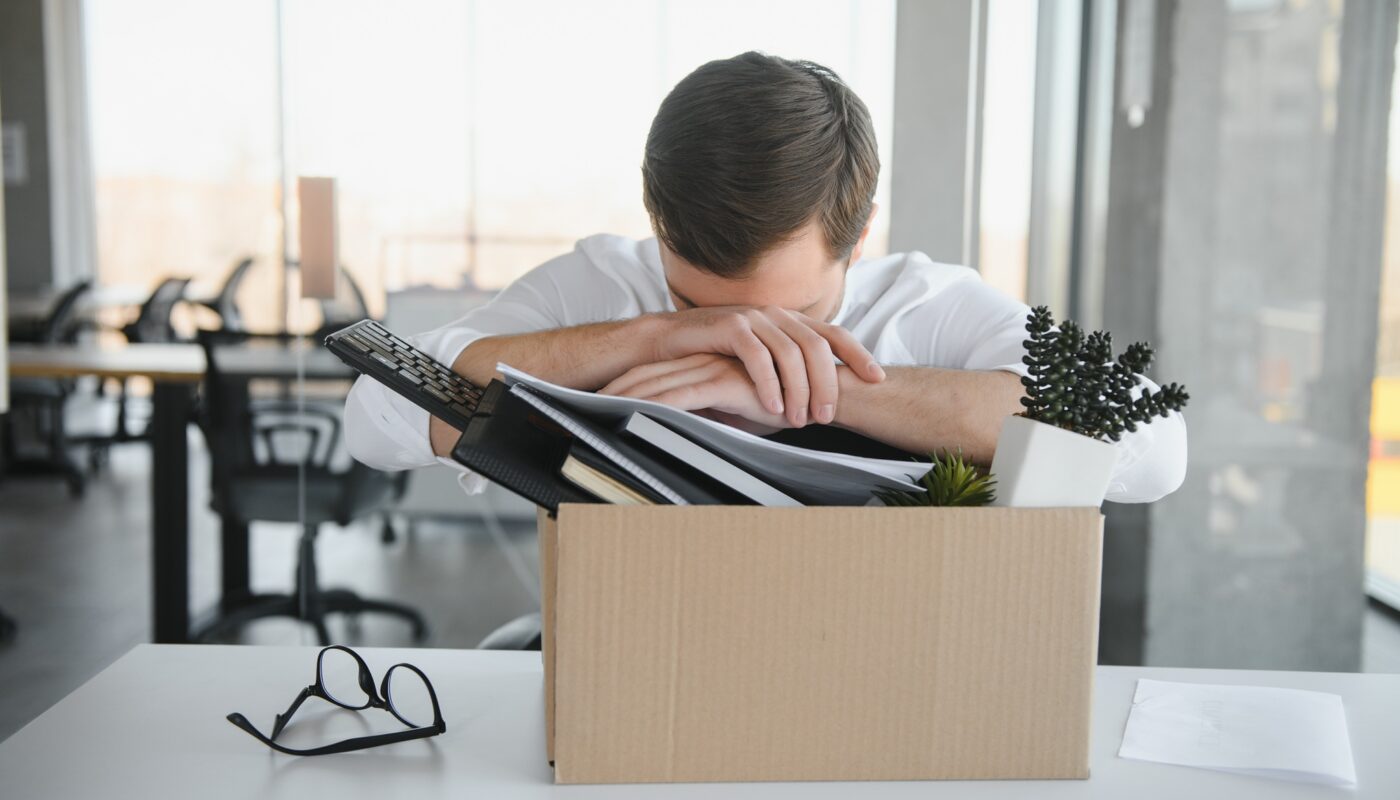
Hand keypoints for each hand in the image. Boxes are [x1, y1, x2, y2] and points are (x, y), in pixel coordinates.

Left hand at [600, 354, 791, 429]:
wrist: (823, 394)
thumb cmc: (785, 406)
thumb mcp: (740, 416)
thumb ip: (714, 416)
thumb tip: (688, 433)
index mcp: (704, 368)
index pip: (654, 376)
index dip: (625, 387)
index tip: (599, 400)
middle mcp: (704, 363)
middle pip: (646, 375)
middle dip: (614, 389)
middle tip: (583, 403)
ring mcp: (712, 369)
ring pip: (657, 384)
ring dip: (626, 398)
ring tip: (599, 410)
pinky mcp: (724, 380)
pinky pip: (682, 395)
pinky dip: (658, 406)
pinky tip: (635, 414)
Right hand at [652, 306, 884, 427]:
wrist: (669, 344)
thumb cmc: (716, 359)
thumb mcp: (761, 364)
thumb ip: (790, 373)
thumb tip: (822, 402)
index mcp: (790, 322)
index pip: (834, 334)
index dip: (858, 353)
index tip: (878, 378)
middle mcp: (777, 315)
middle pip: (817, 346)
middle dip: (827, 383)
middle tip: (827, 417)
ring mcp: (754, 317)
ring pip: (790, 352)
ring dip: (799, 389)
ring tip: (799, 419)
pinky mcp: (730, 326)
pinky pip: (757, 355)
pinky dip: (767, 383)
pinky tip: (770, 407)